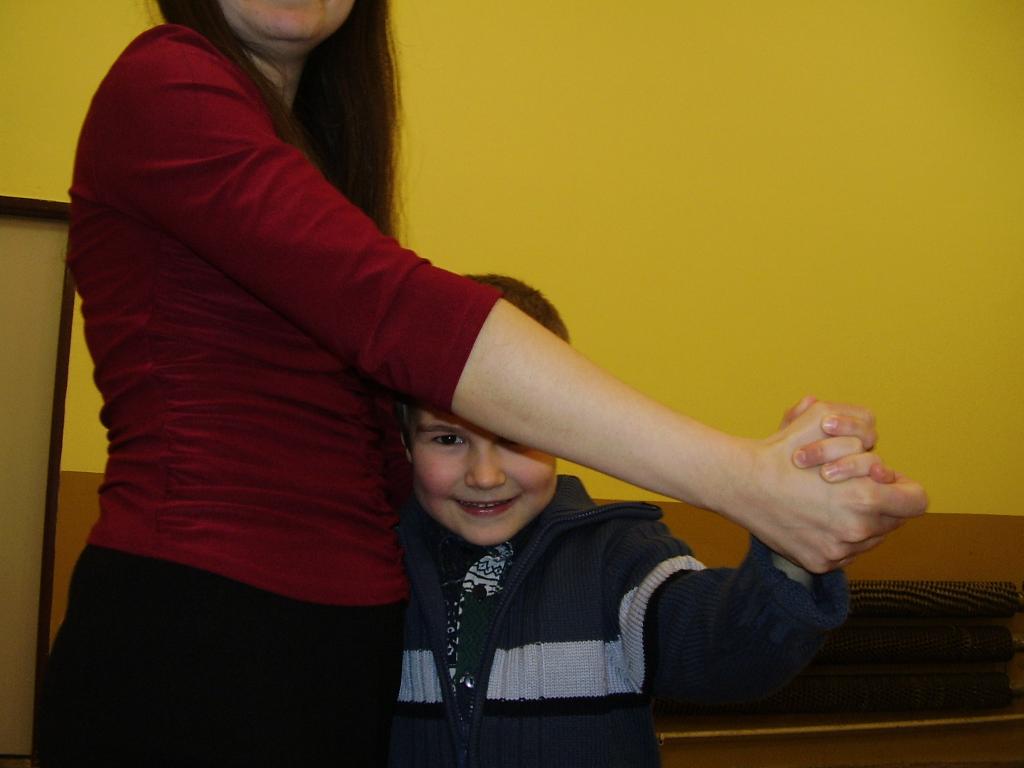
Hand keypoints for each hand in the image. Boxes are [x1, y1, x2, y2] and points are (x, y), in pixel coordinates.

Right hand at [734, 398, 927, 572]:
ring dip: (860, 522)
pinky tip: (816, 519)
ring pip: (871, 538)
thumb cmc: (782, 450)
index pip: (916, 501)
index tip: (886, 481)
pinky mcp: (821, 564)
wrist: (740, 483)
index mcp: (865, 498)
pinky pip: (847, 553)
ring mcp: (839, 551)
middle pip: (894, 520)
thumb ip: (862, 426)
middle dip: (879, 502)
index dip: (904, 488)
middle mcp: (857, 530)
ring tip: (831, 503)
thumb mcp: (823, 419)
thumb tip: (880, 454)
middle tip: (851, 488)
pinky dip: (837, 538)